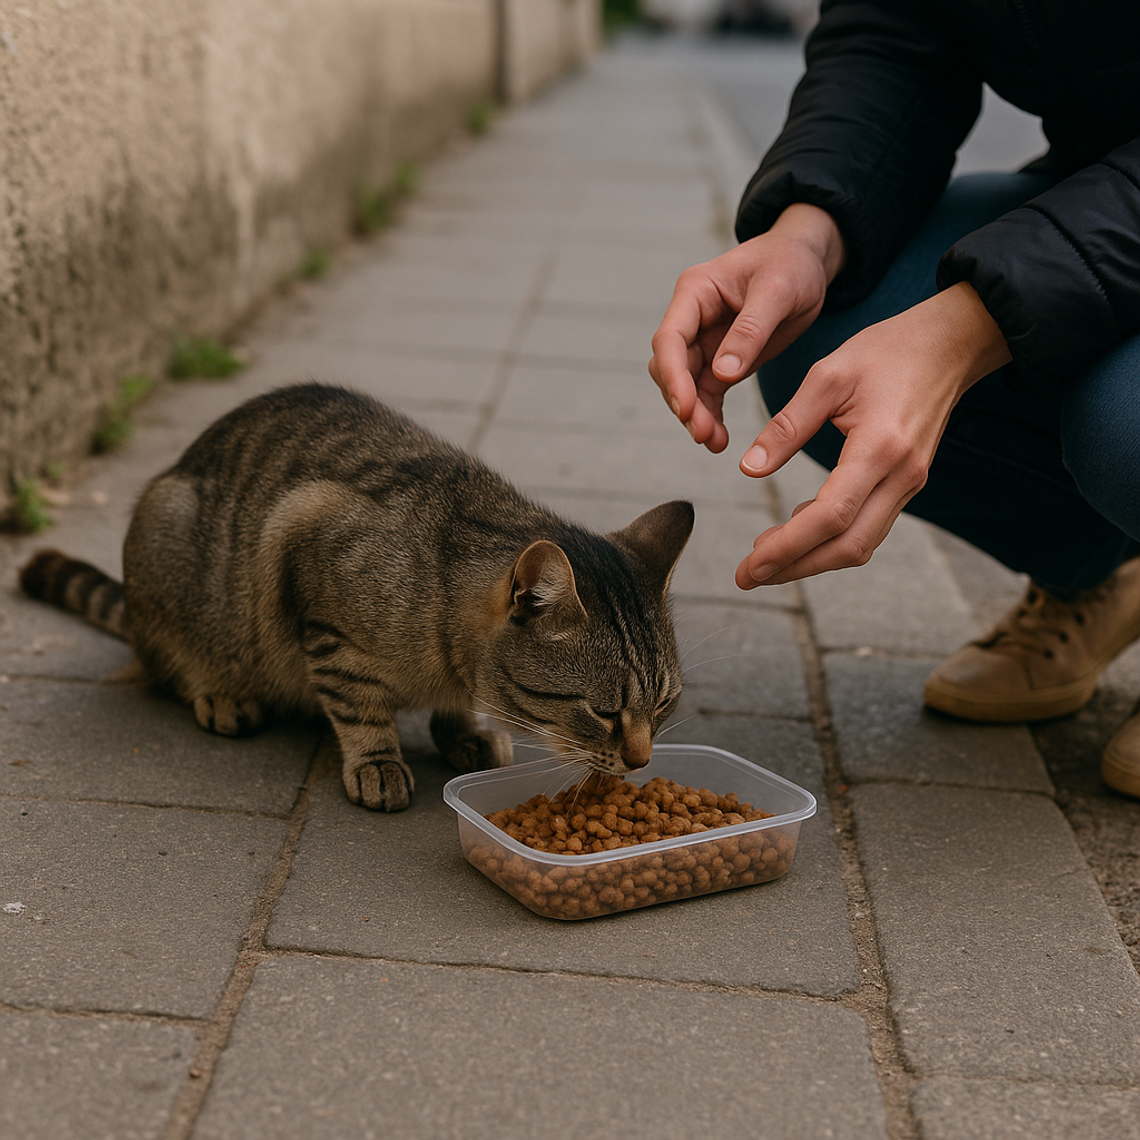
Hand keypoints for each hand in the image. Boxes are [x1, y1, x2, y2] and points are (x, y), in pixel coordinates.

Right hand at [649, 204, 845, 453]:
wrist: (809, 262)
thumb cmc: (792, 264)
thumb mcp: (778, 289)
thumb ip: (750, 329)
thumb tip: (722, 372)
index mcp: (695, 291)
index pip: (670, 338)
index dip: (674, 375)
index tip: (686, 408)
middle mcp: (691, 317)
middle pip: (672, 367)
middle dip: (684, 402)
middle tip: (704, 434)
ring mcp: (703, 340)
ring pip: (686, 385)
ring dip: (695, 415)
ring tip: (714, 443)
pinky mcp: (720, 359)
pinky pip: (707, 393)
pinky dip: (711, 415)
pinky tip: (719, 438)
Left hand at [735, 281, 1012, 588]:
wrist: (949, 343)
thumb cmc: (887, 351)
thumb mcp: (827, 376)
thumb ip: (787, 426)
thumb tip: (748, 469)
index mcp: (880, 448)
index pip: (831, 516)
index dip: (788, 547)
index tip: (749, 564)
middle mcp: (901, 475)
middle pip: (848, 546)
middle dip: (795, 567)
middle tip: (747, 576)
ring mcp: (909, 483)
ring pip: (860, 543)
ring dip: (812, 559)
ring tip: (764, 561)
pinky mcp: (907, 482)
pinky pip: (868, 526)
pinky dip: (831, 539)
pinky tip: (796, 530)